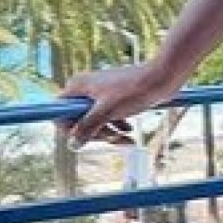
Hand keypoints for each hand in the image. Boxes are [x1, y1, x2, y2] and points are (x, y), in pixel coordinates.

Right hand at [58, 59, 184, 149]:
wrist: (162, 78)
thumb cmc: (134, 91)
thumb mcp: (108, 111)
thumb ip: (87, 127)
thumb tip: (72, 145)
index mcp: (77, 87)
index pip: (60, 113)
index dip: (69, 129)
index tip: (85, 138)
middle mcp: (85, 90)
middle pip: (79, 122)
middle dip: (96, 134)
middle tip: (113, 138)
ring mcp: (99, 95)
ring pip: (95, 122)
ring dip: (109, 134)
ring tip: (128, 138)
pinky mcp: (113, 99)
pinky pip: (108, 119)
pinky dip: (117, 127)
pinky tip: (130, 131)